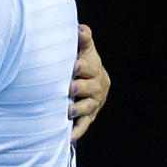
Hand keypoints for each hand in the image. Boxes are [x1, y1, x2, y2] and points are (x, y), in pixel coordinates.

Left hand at [70, 24, 110, 140]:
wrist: (88, 80)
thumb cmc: (80, 61)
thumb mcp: (83, 49)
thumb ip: (82, 39)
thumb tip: (78, 29)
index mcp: (94, 67)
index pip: (91, 65)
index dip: (83, 66)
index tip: (74, 66)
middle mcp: (97, 84)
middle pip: (91, 86)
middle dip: (81, 87)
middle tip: (70, 87)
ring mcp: (94, 101)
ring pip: (88, 106)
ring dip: (79, 108)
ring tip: (69, 110)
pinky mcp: (90, 115)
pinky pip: (84, 124)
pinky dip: (77, 131)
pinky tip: (70, 137)